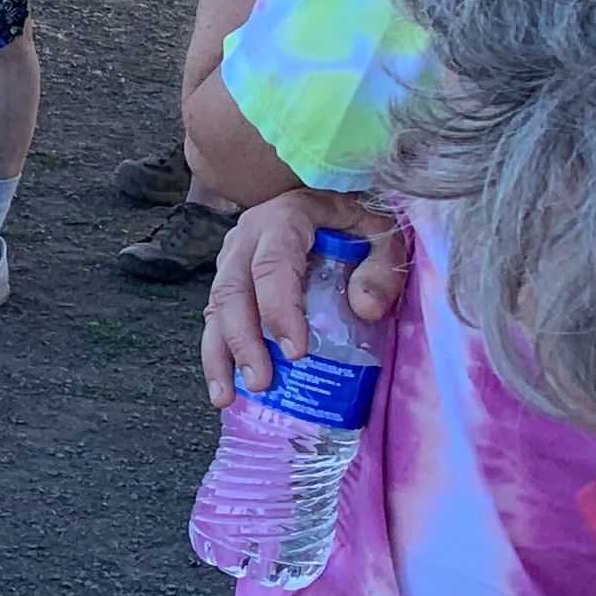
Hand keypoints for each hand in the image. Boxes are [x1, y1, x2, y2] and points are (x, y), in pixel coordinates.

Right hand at [203, 188, 404, 403]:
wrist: (326, 199)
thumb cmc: (354, 220)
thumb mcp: (380, 233)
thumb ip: (379, 268)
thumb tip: (365, 309)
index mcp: (283, 219)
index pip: (272, 265)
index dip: (278, 308)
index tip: (297, 352)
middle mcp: (246, 238)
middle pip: (232, 290)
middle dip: (243, 341)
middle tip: (261, 382)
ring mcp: (231, 259)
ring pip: (215, 306)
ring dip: (219, 353)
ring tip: (227, 397)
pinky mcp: (229, 281)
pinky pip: (215, 317)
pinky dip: (216, 353)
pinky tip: (223, 385)